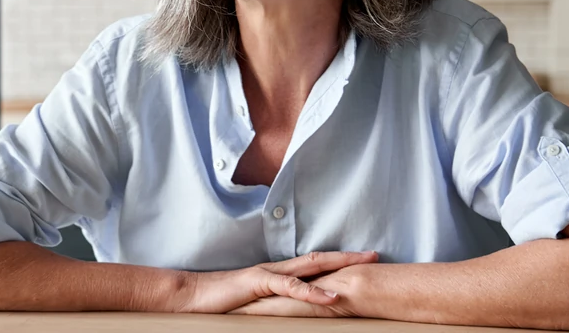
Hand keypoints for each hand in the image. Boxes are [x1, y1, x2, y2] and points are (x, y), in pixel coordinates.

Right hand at [174, 251, 377, 313]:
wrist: (193, 295)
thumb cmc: (221, 301)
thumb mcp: (255, 303)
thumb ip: (275, 302)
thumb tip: (294, 310)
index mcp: (277, 274)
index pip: (314, 264)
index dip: (339, 262)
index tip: (362, 262)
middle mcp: (277, 269)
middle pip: (319, 259)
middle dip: (348, 258)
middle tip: (375, 257)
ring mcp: (268, 274)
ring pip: (310, 267)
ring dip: (338, 267)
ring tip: (362, 269)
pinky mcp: (258, 283)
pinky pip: (290, 287)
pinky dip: (313, 291)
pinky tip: (331, 295)